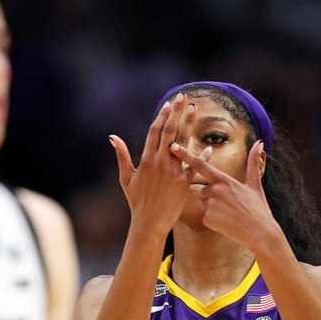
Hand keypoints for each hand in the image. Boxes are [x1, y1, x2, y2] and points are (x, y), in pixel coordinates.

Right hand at [110, 93, 196, 233]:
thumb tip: (112, 137)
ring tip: (194, 109)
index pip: (154, 131)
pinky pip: (194, 166)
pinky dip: (201, 155)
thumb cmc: (136, 201)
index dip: (162, 116)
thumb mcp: (125, 178)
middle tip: (182, 97)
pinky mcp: (184, 182)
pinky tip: (208, 146)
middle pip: (169, 131)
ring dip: (188, 124)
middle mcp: (160, 162)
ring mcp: (173, 171)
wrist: (149, 222)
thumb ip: (121, 156)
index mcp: (146, 159)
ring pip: (182, 143)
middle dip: (176, 112)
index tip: (168, 104)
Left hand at [169, 140, 278, 247]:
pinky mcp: (207, 218)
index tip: (173, 146)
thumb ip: (253, 163)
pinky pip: (205, 217)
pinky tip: (227, 223)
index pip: (201, 165)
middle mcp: (215, 189)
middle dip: (213, 197)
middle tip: (231, 206)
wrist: (261, 233)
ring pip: (204, 204)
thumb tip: (259, 143)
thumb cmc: (258, 210)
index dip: (185, 155)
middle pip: (203, 190)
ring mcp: (210, 204)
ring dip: (213, 209)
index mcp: (224, 179)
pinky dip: (214, 221)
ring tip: (230, 215)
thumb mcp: (255, 185)